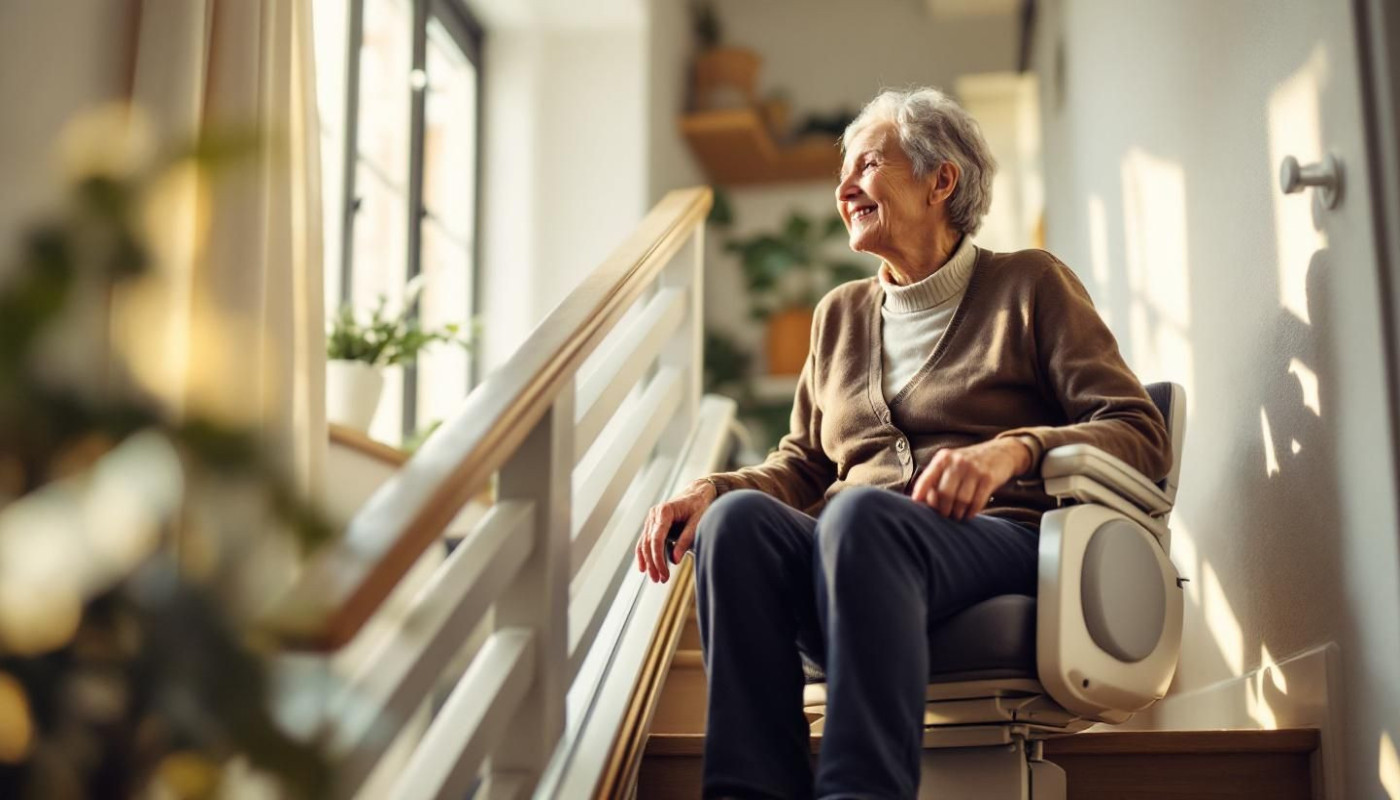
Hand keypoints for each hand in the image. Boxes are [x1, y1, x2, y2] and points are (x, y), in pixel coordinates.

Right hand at [636, 479, 716, 582]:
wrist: (697, 492)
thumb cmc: (699, 505)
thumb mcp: (697, 522)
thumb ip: (686, 540)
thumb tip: (674, 561)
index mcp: (664, 511)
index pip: (656, 539)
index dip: (658, 558)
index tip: (663, 573)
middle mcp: (654, 514)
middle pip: (648, 543)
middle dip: (652, 563)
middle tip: (658, 580)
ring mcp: (651, 518)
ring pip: (644, 543)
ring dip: (648, 561)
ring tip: (654, 577)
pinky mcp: (653, 524)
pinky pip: (645, 540)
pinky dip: (644, 554)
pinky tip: (644, 567)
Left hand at [910, 438, 1032, 519]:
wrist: (1001, 452)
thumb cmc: (970, 463)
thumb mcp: (952, 463)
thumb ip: (937, 478)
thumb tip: (920, 500)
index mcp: (944, 458)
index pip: (927, 478)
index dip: (921, 494)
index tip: (917, 507)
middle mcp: (958, 461)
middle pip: (944, 493)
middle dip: (943, 509)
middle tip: (945, 515)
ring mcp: (974, 469)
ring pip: (961, 500)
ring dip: (957, 513)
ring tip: (957, 515)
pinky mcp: (988, 478)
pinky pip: (977, 501)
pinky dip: (971, 512)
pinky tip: (969, 514)